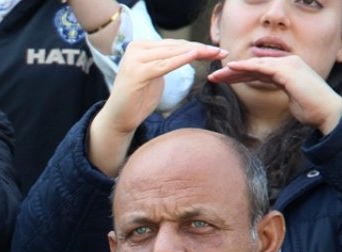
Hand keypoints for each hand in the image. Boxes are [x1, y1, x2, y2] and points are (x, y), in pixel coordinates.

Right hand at [90, 40, 225, 175]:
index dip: (196, 46)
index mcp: (140, 46)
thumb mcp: (155, 75)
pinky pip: (163, 65)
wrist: (118, 118)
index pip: (174, 43)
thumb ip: (166, 61)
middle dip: (200, 48)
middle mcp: (135, 49)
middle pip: (175, 46)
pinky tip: (195, 56)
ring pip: (172, 53)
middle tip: (222, 52)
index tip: (216, 50)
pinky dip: (180, 60)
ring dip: (196, 53)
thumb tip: (188, 52)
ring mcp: (134, 59)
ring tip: (215, 54)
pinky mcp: (136, 72)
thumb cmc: (138, 99)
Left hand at [208, 56, 341, 134]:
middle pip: (254, 66)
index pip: (259, 70)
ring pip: (255, 65)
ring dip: (234, 70)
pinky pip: (262, 67)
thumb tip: (270, 97)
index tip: (223, 80)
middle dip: (233, 72)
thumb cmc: (311, 108)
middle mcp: (288, 63)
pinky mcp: (287, 71)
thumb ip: (281, 90)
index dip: (239, 74)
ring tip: (216, 76)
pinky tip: (232, 68)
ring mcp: (289, 65)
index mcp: (288, 69)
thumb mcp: (290, 97)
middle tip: (213, 77)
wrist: (327, 112)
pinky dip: (245, 67)